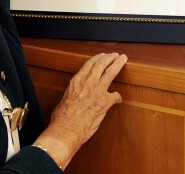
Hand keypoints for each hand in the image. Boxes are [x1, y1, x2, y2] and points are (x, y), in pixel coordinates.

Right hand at [33, 52, 126, 168]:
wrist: (67, 128)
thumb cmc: (63, 117)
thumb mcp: (65, 99)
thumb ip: (74, 93)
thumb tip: (77, 95)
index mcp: (76, 82)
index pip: (89, 64)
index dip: (97, 58)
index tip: (102, 56)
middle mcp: (87, 83)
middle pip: (101, 64)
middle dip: (110, 58)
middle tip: (115, 55)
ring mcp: (97, 91)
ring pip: (110, 72)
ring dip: (117, 64)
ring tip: (122, 60)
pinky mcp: (104, 102)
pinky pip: (115, 96)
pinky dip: (118, 96)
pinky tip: (119, 98)